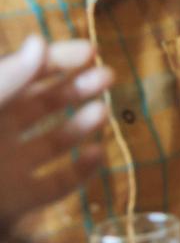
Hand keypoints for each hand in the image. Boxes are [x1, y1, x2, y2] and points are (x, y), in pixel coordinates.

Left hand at [0, 37, 112, 227]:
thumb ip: (6, 79)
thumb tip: (40, 44)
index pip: (26, 73)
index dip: (58, 60)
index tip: (90, 51)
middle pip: (44, 104)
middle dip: (77, 88)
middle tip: (107, 76)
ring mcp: (8, 167)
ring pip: (54, 141)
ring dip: (82, 125)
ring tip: (102, 112)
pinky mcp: (17, 199)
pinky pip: (55, 185)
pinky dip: (80, 172)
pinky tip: (97, 154)